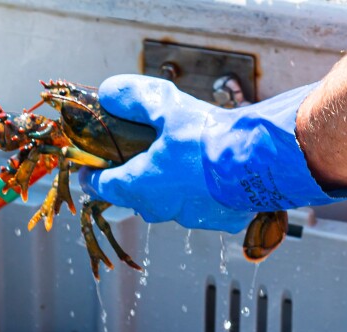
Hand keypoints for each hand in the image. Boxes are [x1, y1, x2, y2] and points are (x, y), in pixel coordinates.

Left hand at [80, 75, 346, 232]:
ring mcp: (191, 218)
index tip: (87, 173)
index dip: (93, 178)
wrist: (258, 161)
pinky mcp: (220, 222)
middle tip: (137, 162)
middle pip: (137, 198)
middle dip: (135, 181)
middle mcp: (162, 208)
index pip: (104, 187)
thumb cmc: (209, 137)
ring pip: (171, 205)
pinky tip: (214, 177)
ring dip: (172, 189)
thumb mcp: (165, 107)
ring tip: (182, 166)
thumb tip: (108, 93)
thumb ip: (133, 99)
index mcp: (141, 184)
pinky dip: (203, 195)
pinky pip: (203, 209)